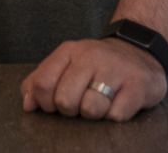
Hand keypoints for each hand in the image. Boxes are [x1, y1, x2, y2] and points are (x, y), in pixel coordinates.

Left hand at [20, 38, 167, 121]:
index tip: (55, 105)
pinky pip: (116, 115)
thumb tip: (28, 105)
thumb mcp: (65, 65)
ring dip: (94, 114)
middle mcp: (91, 56)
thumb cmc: (95, 65)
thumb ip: (40, 81)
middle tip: (81, 103)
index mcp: (69, 51)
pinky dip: (115, 115)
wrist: (139, 53)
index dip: (46, 103)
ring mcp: (116, 69)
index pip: (42, 84)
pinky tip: (118, 103)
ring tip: (100, 103)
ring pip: (91, 109)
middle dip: (71, 110)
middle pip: (65, 100)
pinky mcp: (138, 84)